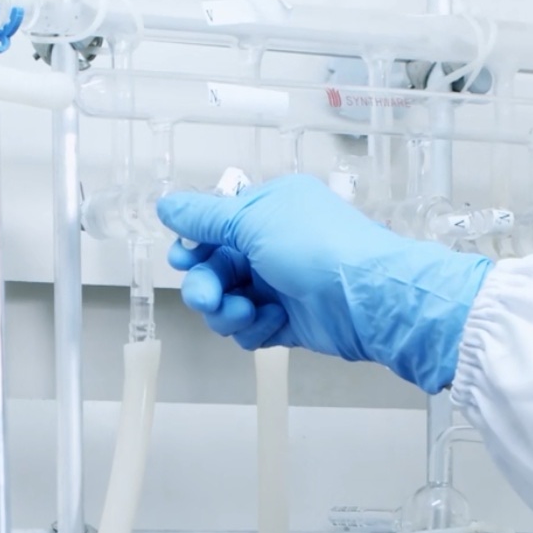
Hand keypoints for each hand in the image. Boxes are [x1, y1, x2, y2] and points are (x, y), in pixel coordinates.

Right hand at [156, 174, 492, 392]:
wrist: (366, 299)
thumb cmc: (317, 247)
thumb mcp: (253, 220)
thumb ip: (205, 218)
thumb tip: (166, 203)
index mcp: (266, 210)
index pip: (212, 228)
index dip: (193, 247)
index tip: (184, 260)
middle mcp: (270, 245)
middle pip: (213, 270)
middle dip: (206, 287)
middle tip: (209, 300)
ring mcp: (278, 285)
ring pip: (226, 304)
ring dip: (228, 312)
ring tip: (247, 313)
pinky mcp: (285, 321)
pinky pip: (249, 329)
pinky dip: (255, 328)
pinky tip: (276, 322)